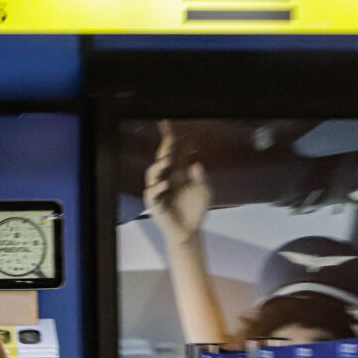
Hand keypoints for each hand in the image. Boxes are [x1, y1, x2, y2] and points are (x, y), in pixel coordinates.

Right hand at [143, 120, 210, 244]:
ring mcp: (159, 190)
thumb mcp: (205, 193)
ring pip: (152, 173)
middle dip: (164, 146)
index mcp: (179, 173)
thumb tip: (196, 165)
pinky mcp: (155, 203)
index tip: (171, 126)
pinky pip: (152, 193)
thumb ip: (201, 179)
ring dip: (158, 165)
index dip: (173, 139)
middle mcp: (167, 178)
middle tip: (169, 137)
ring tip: (167, 160)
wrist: (189, 231)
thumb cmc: (196, 211)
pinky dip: (157, 187)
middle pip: (162, 158)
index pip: (174, 152)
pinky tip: (166, 184)